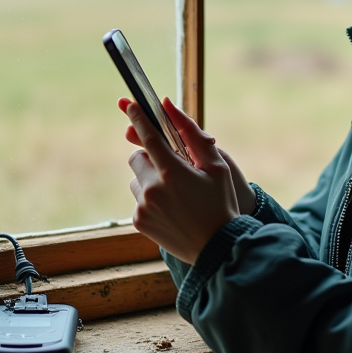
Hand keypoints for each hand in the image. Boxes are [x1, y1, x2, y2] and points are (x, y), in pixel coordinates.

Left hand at [121, 97, 256, 215]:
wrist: (217, 247)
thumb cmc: (221, 202)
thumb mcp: (216, 166)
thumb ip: (192, 134)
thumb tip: (169, 105)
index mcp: (173, 172)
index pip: (149, 137)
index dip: (138, 118)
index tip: (130, 105)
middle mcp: (153, 189)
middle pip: (137, 157)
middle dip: (151, 156)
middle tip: (171, 166)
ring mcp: (144, 207)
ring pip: (136, 179)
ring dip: (150, 179)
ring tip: (175, 193)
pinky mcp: (139, 222)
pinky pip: (138, 200)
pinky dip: (150, 199)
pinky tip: (172, 209)